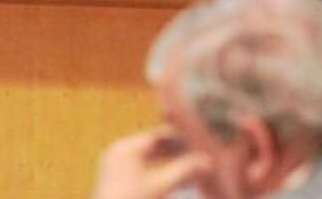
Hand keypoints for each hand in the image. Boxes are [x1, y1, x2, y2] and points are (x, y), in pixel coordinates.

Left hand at [91, 128, 209, 198]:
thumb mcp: (162, 187)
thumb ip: (185, 171)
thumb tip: (207, 161)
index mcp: (127, 147)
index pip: (160, 135)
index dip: (182, 139)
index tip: (201, 143)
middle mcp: (118, 151)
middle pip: (154, 146)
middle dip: (177, 152)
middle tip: (199, 155)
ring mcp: (115, 165)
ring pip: (149, 158)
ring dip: (169, 163)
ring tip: (190, 169)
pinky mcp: (114, 179)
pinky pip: (141, 169)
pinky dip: (158, 172)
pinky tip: (174, 180)